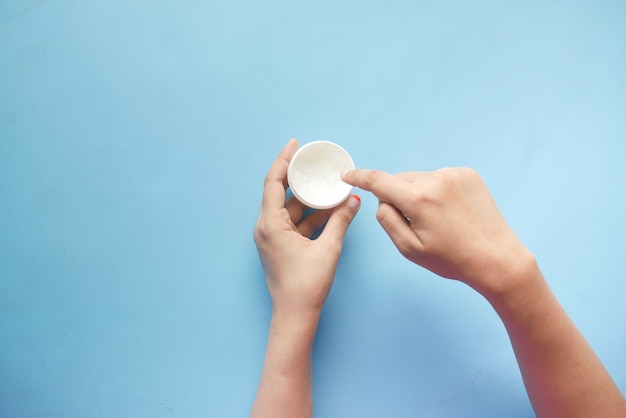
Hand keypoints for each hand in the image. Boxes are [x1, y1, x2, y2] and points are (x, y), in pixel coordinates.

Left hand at [254, 139, 360, 318]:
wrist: (295, 315)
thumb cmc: (307, 285)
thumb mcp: (328, 249)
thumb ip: (341, 222)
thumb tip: (353, 201)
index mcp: (270, 225)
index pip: (272, 183)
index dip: (283, 160)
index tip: (295, 145)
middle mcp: (266, 228)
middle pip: (279, 193)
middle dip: (298, 178)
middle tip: (314, 163)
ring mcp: (272, 237)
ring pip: (289, 209)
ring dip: (308, 200)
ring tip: (329, 188)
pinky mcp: (280, 246)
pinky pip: (293, 222)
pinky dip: (309, 216)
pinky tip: (328, 210)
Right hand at [341, 168, 531, 296]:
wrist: (496, 258)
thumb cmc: (452, 259)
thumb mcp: (409, 249)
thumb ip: (387, 220)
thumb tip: (383, 200)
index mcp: (418, 200)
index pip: (378, 181)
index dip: (359, 177)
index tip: (346, 174)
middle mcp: (435, 180)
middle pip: (400, 180)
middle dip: (398, 197)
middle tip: (415, 224)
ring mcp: (454, 174)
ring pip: (419, 179)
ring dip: (419, 193)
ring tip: (439, 220)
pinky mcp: (467, 174)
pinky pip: (438, 177)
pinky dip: (436, 190)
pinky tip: (450, 211)